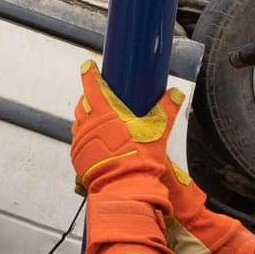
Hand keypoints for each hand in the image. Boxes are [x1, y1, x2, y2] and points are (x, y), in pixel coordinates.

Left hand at [71, 61, 184, 195]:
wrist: (125, 188)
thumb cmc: (140, 157)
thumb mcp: (158, 131)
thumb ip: (167, 109)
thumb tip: (177, 93)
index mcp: (104, 110)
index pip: (92, 84)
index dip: (89, 73)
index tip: (88, 66)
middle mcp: (87, 123)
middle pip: (84, 103)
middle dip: (90, 97)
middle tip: (101, 96)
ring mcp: (80, 141)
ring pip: (80, 122)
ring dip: (87, 118)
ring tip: (101, 120)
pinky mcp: (78, 157)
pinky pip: (79, 142)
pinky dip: (86, 138)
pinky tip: (98, 142)